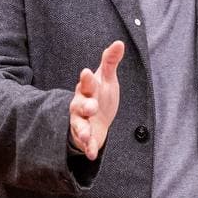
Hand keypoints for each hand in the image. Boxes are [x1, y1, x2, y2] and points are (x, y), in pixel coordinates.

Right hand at [68, 41, 124, 160]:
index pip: (86, 82)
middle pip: (80, 105)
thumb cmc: (100, 95)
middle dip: (85, 106)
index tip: (86, 72)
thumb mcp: (106, 78)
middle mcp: (80, 105)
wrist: (97, 119)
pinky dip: (88, 148)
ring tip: (86, 135)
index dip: (86, 78)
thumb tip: (119, 42)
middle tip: (92, 107)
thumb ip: (110, 62)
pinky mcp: (85, 138)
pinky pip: (85, 143)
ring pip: (78, 125)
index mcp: (87, 89)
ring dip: (82, 130)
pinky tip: (92, 154)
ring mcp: (81, 122)